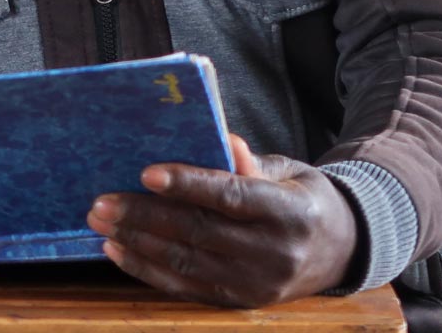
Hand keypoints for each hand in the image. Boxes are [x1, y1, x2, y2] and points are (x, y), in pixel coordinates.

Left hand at [85, 134, 358, 308]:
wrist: (341, 252)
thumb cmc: (302, 199)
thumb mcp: (289, 171)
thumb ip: (250, 161)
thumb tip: (223, 139)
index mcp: (291, 213)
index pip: (231, 196)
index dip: (187, 184)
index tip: (146, 172)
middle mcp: (275, 254)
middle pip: (198, 232)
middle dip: (144, 216)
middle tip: (101, 201)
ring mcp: (257, 284)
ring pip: (185, 262)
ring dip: (136, 242)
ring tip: (100, 221)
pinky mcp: (240, 302)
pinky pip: (185, 287)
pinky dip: (147, 269)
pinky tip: (117, 250)